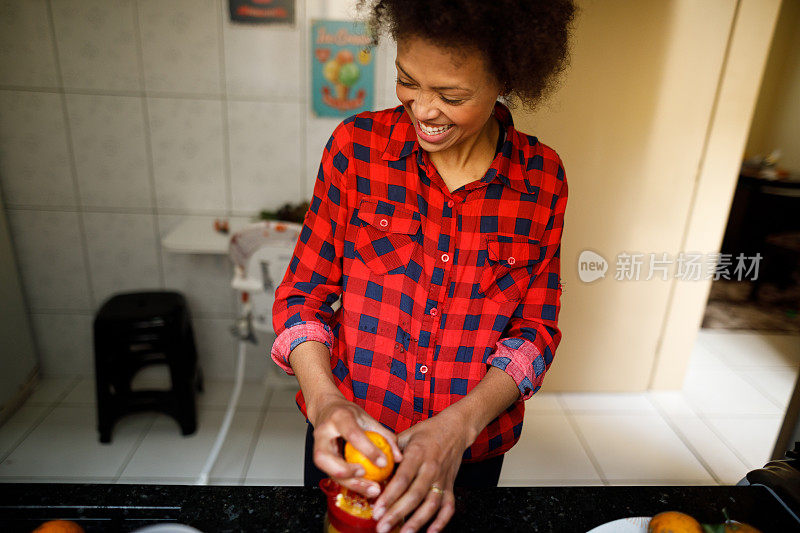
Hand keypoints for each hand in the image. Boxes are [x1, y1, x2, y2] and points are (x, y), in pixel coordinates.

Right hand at [310, 394, 402, 497]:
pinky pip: (331, 474)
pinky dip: (348, 483)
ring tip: (370, 490)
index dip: (368, 450)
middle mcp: (323, 432)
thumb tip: (398, 457)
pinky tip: (364, 488)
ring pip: (325, 470)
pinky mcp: (318, 458)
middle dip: (346, 471)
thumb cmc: (348, 414)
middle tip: (367, 478)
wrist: (326, 409)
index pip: (352, 434)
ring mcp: (316, 446)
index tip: (384, 463)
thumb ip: (384, 436)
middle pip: (325, 457)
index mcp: (339, 417)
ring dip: (348, 483)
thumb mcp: (367, 418)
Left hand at [372, 410, 471, 532]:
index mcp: (418, 453)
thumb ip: (390, 450)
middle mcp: (431, 468)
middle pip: (415, 495)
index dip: (389, 496)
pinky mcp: (451, 486)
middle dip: (397, 513)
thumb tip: (370, 464)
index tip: (376, 509)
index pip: (402, 478)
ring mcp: (442, 479)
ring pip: (431, 504)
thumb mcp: (407, 434)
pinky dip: (441, 522)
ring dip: (417, 522)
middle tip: (381, 526)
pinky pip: (448, 507)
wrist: (456, 428)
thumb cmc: (428, 431)